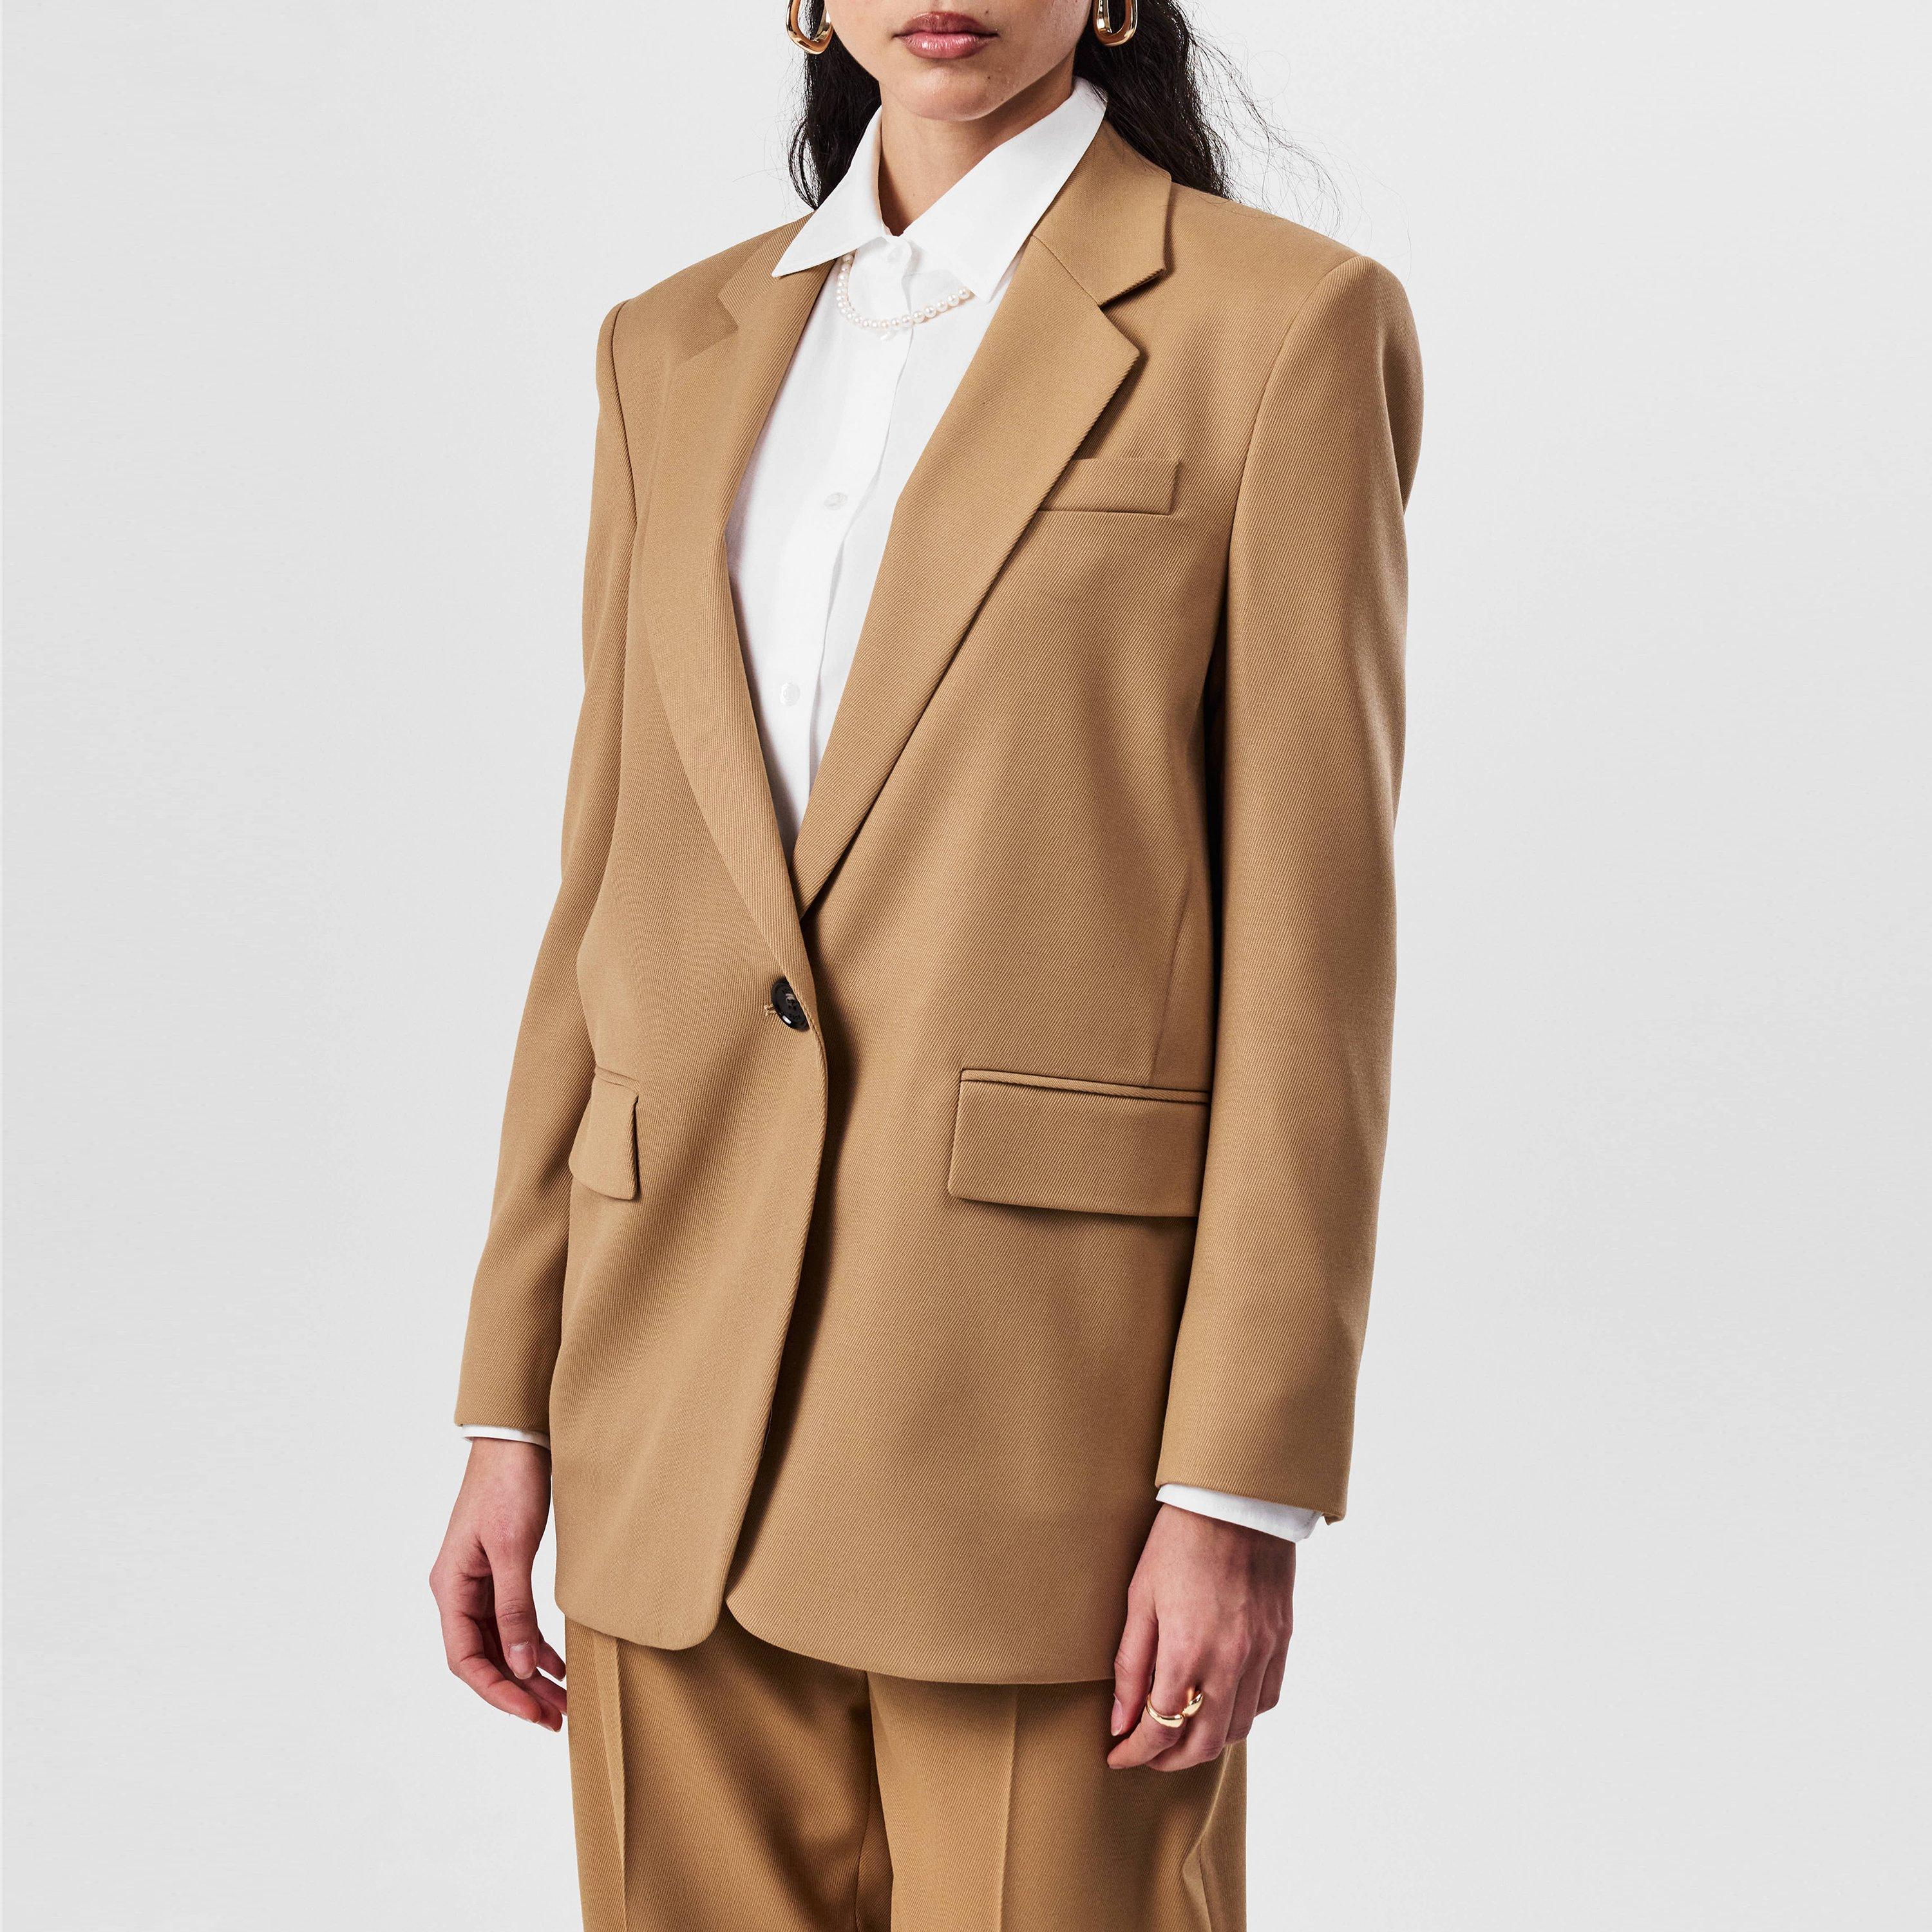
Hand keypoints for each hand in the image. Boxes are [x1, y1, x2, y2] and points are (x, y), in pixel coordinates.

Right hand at [429, 1439, 566, 1730]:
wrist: (518, 1437)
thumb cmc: (509, 1484)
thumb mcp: (513, 1549)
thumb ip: (515, 1608)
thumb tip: (520, 1666)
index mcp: (451, 1587)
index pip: (466, 1659)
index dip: (499, 1692)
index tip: (533, 1713)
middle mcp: (459, 1590)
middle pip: (483, 1658)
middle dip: (517, 1692)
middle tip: (555, 1718)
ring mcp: (479, 1581)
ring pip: (500, 1643)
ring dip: (527, 1673)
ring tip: (561, 1701)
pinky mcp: (500, 1570)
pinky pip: (512, 1621)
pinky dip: (532, 1644)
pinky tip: (556, 1662)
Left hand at [1107, 1503, 1294, 1771]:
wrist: (1235, 1501)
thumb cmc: (1178, 1541)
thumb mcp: (1140, 1598)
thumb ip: (1131, 1665)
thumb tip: (1120, 1720)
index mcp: (1188, 1650)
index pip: (1160, 1728)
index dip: (1136, 1752)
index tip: (1117, 1755)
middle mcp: (1231, 1661)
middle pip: (1204, 1742)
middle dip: (1171, 1759)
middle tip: (1148, 1754)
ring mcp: (1262, 1652)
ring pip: (1238, 1728)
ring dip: (1207, 1742)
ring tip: (1181, 1733)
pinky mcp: (1281, 1639)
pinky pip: (1267, 1698)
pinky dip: (1241, 1714)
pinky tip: (1221, 1704)